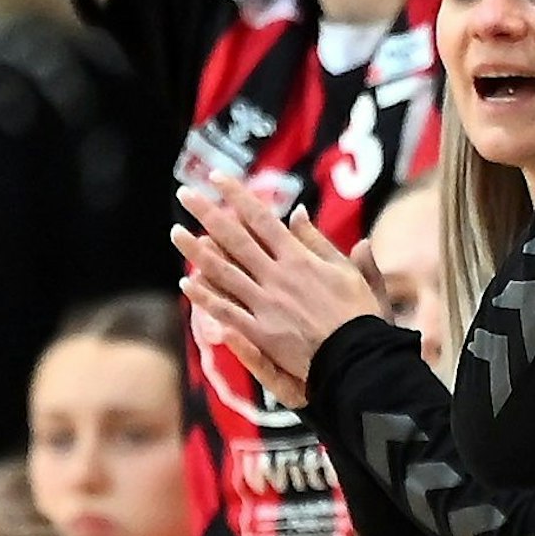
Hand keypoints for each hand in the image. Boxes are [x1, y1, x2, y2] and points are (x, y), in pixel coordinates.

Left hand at [170, 175, 383, 387]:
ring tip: (175, 232)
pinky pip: (226, 310)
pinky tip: (186, 282)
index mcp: (299, 258)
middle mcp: (277, 276)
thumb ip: (319, 241)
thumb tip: (297, 213)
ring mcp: (265, 304)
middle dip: (208, 214)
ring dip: (196, 251)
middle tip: (184, 194)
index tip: (217, 178)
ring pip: (223, 272)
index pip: (261, 219)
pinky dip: (205, 297)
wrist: (357, 357)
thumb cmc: (359, 312)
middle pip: (235, 239)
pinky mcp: (260, 331)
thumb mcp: (348, 269)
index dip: (237, 196)